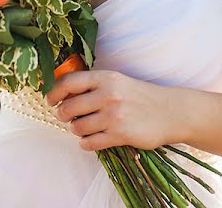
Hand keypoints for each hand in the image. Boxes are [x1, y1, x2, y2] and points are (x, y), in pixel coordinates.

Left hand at [45, 69, 187, 151]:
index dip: (54, 92)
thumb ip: (93, 85)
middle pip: (68, 107)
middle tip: (66, 117)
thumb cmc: (139, 96)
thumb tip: (62, 94)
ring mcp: (114, 115)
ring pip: (77, 127)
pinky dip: (86, 143)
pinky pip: (90, 143)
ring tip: (82, 128)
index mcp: (105, 77)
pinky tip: (90, 140)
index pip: (68, 82)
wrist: (170, 111)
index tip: (50, 100)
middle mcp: (108, 94)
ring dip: (75, 130)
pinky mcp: (121, 135)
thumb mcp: (117, 81)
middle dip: (63, 115)